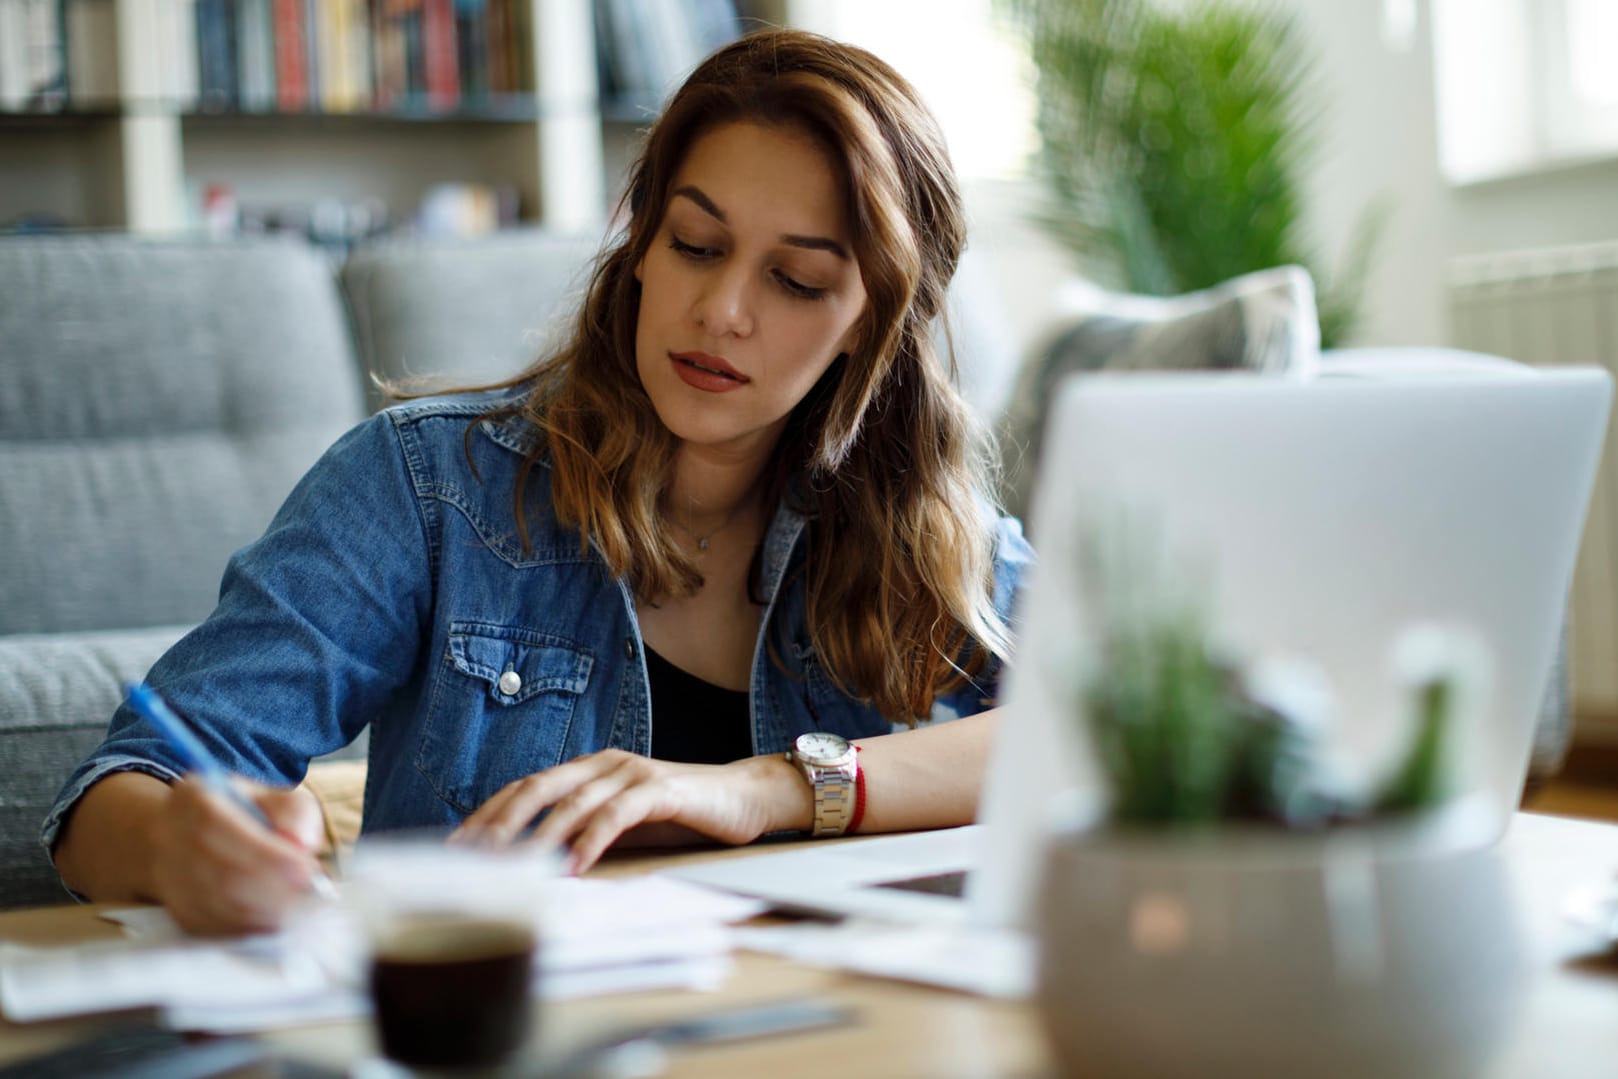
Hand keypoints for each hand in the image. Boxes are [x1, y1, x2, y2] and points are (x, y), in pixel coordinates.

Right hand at [147, 776, 324, 935]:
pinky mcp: (182, 915)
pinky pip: (219, 929)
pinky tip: (279, 919)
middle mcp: (171, 841)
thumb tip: (304, 844)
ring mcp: (172, 882)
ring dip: (268, 912)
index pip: (220, 829)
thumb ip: (294, 811)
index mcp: (194, 800)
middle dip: (275, 890)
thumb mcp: (272, 796)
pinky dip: (254, 928)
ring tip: (303, 906)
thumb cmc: (242, 815)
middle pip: (222, 875)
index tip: (307, 869)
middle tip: (313, 893)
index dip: (266, 854)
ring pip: (220, 907)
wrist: (188, 839)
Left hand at [450, 749, 811, 873]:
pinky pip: (617, 813)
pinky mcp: (662, 788)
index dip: (487, 815)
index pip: (524, 788)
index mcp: (589, 769)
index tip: (455, 848)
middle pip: (537, 788)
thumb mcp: (622, 828)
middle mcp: (605, 764)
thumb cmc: (682, 816)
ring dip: (539, 837)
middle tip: (469, 858)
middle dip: (499, 824)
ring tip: (513, 868)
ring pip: (572, 801)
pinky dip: (591, 840)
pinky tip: (573, 866)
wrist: (746, 798)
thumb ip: (582, 836)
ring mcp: (632, 772)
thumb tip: (530, 869)